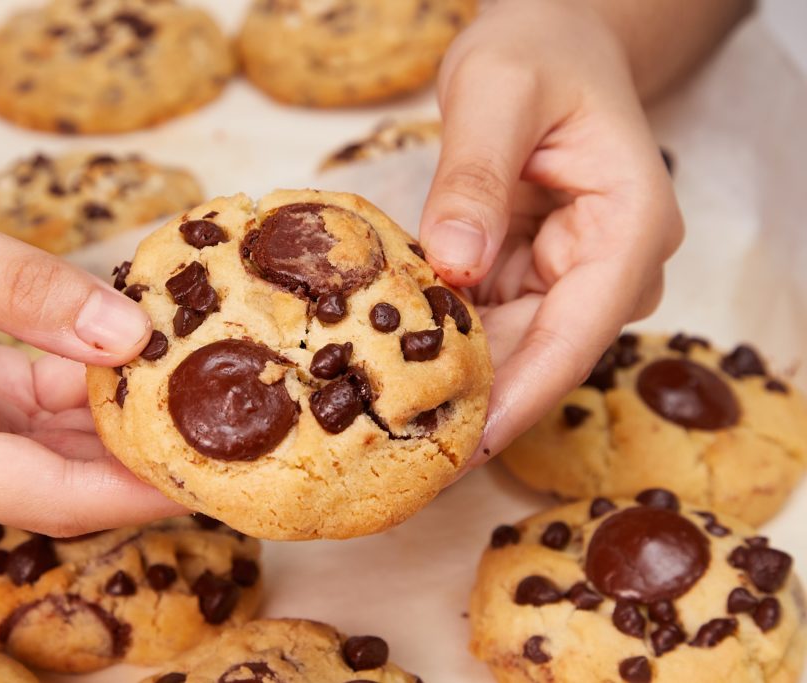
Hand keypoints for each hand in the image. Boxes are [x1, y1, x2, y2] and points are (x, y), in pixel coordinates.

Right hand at [0, 146, 186, 534]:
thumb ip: (21, 290)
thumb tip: (129, 337)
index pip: (49, 495)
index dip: (140, 491)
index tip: (218, 477)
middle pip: (61, 481)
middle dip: (145, 455)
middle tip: (235, 428)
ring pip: (56, 447)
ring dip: (123, 418)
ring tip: (205, 391)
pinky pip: (37, 409)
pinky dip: (89, 385)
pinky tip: (141, 357)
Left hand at [419, 0, 683, 459]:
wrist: (554, 41)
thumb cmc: (538, 52)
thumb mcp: (497, 93)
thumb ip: (475, 177)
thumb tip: (453, 267)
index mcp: (630, 226)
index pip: (576, 334)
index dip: (518, 397)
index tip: (464, 448)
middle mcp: (614, 265)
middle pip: (541, 354)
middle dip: (474, 399)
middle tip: (398, 447)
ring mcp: (576, 275)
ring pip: (513, 347)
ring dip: (454, 374)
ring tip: (383, 412)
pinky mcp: (538, 275)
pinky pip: (492, 321)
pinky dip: (446, 338)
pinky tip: (395, 359)